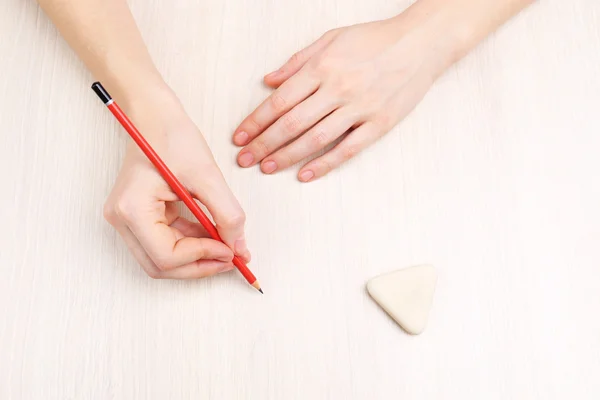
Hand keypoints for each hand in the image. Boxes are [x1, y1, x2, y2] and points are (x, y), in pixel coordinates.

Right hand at [104, 93, 249, 278]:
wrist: (154, 116)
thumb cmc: (173, 136)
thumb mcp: (207, 175)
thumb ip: (227, 214)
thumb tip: (238, 248)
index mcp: (131, 209)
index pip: (166, 256)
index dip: (203, 258)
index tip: (231, 251)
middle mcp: (122, 219)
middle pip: (161, 266)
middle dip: (199, 266)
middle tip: (231, 258)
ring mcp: (127, 220)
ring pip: (163, 259)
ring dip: (196, 258)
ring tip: (226, 247)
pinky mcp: (138, 217)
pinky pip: (165, 243)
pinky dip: (191, 244)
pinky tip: (212, 235)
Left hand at [233, 14, 451, 180]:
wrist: (421, 43)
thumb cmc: (375, 40)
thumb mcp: (331, 39)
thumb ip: (297, 61)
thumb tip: (268, 81)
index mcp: (323, 67)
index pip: (280, 100)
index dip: (257, 121)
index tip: (240, 136)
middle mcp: (338, 88)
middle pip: (292, 123)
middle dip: (264, 143)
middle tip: (244, 159)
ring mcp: (360, 108)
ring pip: (315, 138)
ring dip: (286, 156)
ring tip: (266, 167)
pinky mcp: (379, 124)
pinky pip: (348, 149)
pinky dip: (325, 163)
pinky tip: (305, 174)